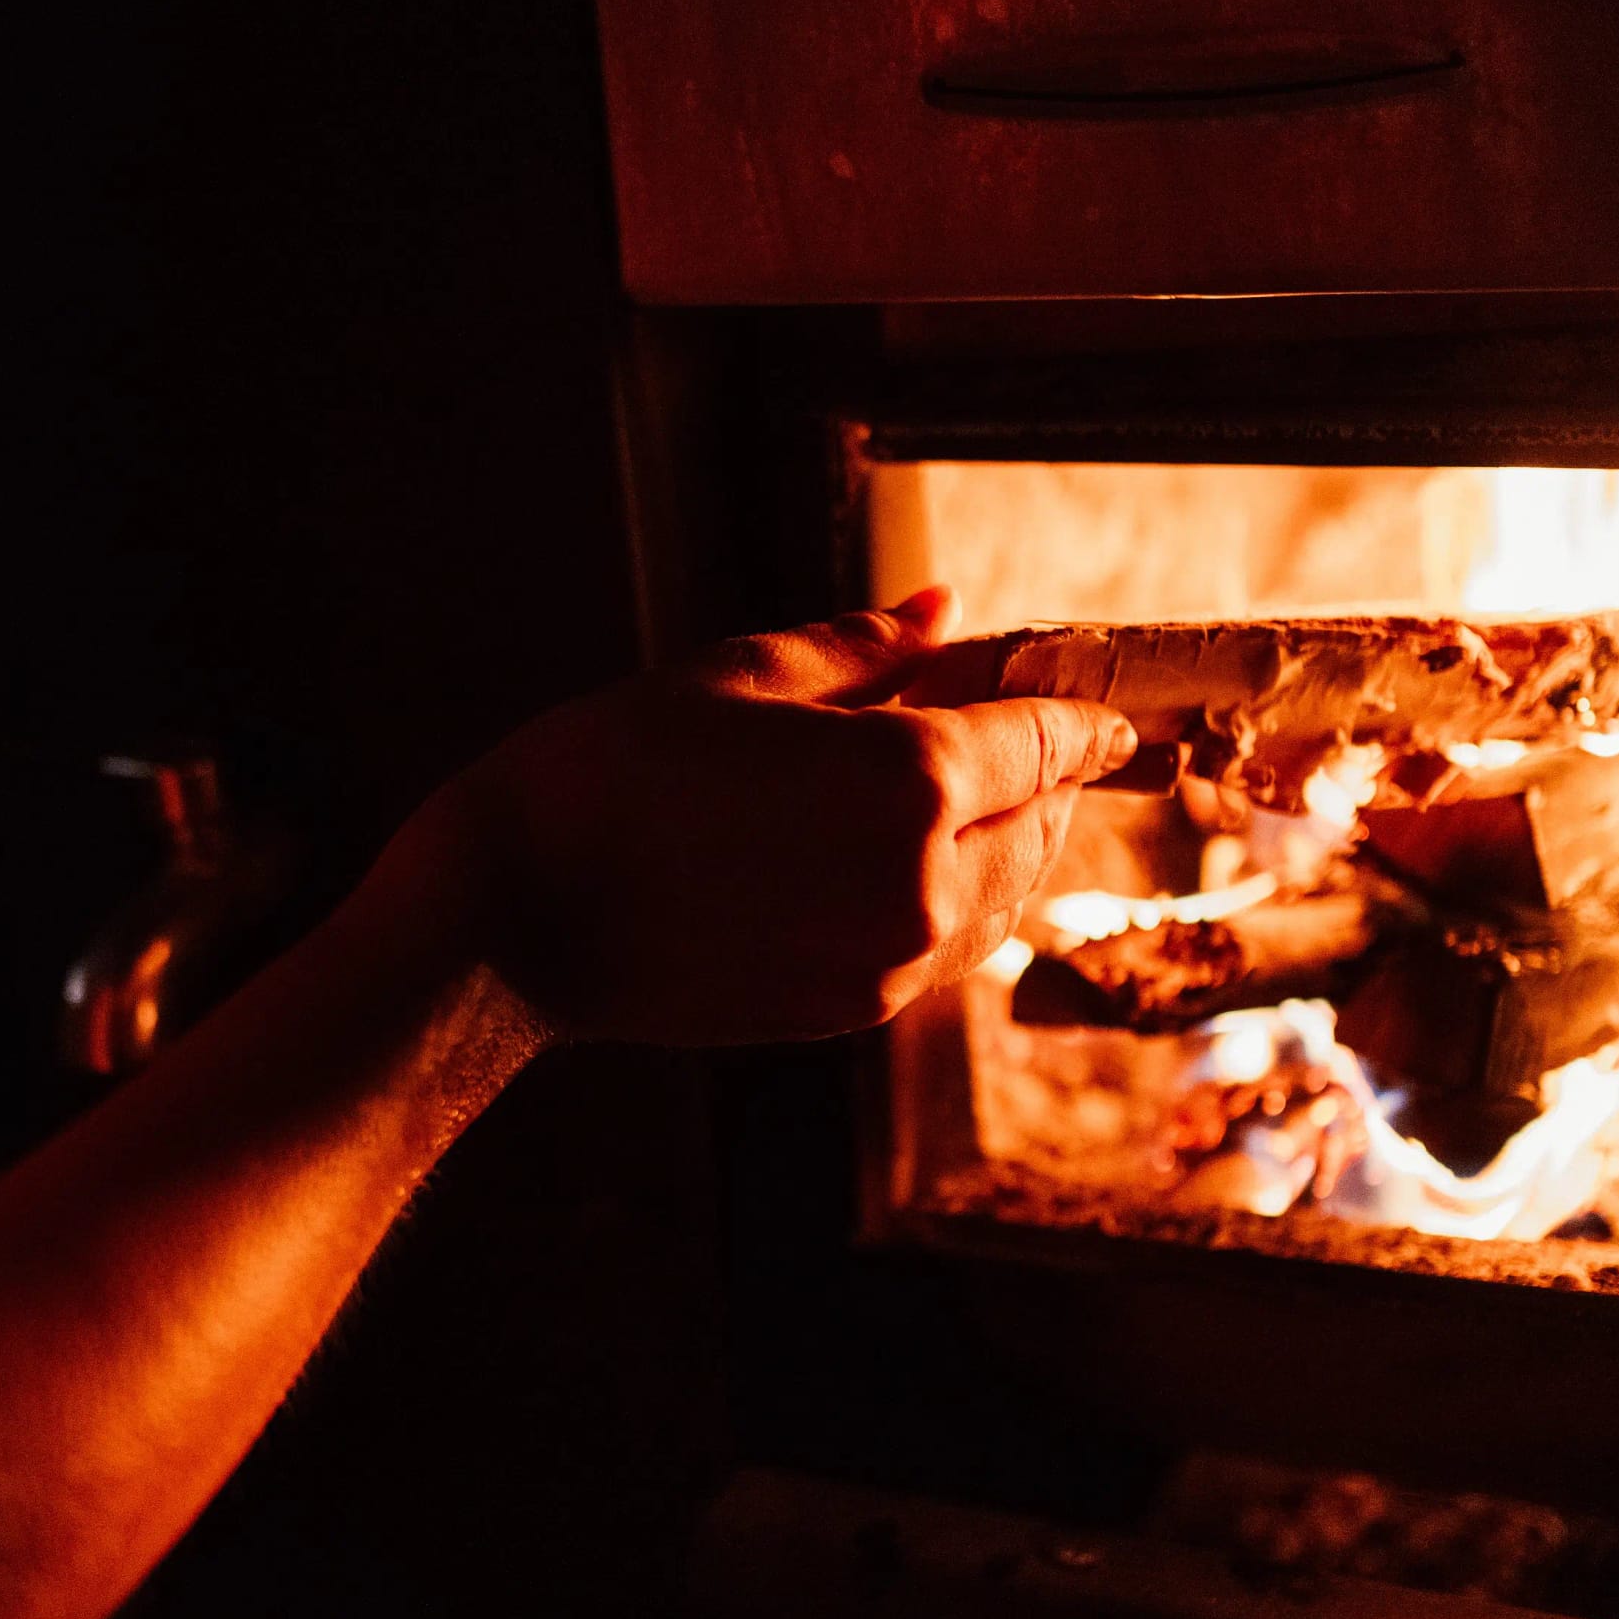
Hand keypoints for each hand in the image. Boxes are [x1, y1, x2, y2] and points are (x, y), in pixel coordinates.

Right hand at [384, 590, 1136, 1045]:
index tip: (1105, 699)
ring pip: (1006, 896)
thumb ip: (867, 649)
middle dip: (1047, 774)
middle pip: (1044, 824)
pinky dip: (956, 895)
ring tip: (966, 790)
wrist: (513, 919)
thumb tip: (947, 608)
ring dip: (1008, 841)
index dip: (1085, 710)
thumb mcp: (743, 675)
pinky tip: (906, 855)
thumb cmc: (611, 771)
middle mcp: (927, 880)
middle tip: (1024, 725)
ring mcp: (894, 959)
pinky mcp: (854, 1010)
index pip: (1048, 738)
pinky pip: (947, 946)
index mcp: (914, 777)